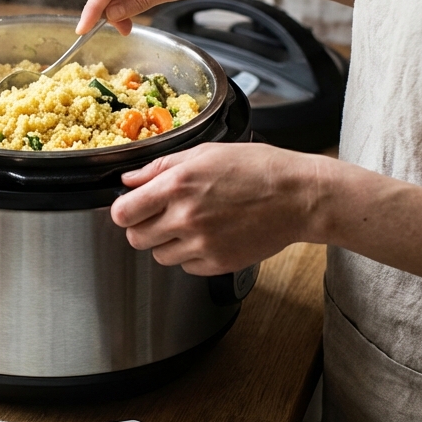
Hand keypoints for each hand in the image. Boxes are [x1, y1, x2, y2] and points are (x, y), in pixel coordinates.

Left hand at [110, 143, 325, 275]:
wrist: (298, 196)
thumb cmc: (258, 168)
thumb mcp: (205, 153)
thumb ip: (160, 168)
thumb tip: (129, 180)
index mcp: (177, 185)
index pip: (123, 212)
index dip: (124, 211)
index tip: (131, 209)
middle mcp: (185, 217)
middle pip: (135, 238)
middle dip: (143, 228)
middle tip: (161, 217)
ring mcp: (201, 243)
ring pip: (159, 256)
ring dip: (167, 243)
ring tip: (192, 225)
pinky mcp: (218, 263)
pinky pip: (186, 267)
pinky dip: (191, 256)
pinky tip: (209, 237)